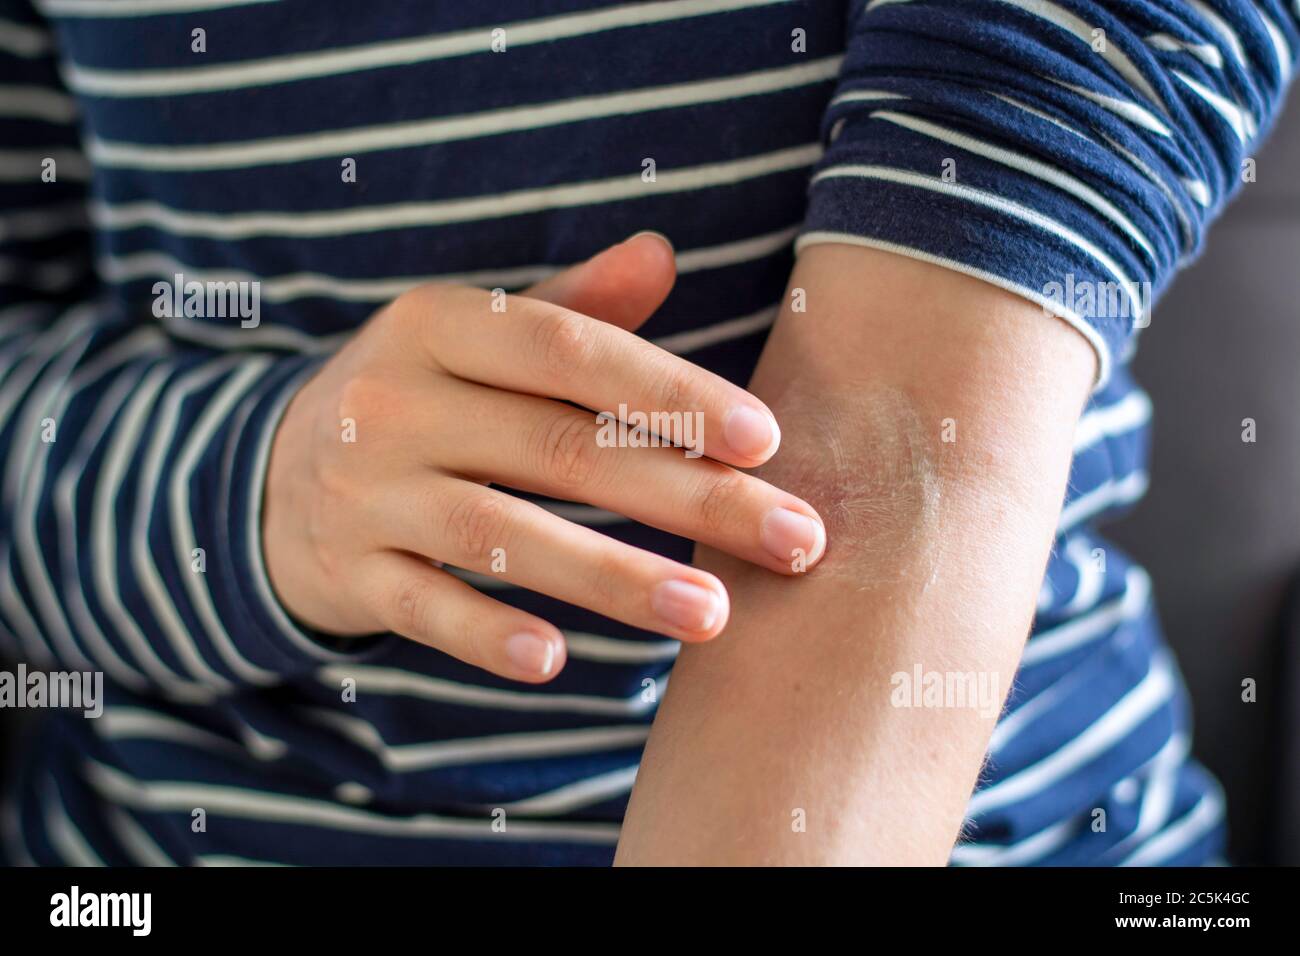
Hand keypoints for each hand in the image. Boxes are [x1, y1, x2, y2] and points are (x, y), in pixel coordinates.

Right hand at [263, 233, 826, 681]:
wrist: (269, 474)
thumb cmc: (417, 399)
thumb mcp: (473, 337)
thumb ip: (571, 307)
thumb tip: (664, 252)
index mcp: (438, 325)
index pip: (568, 351)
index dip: (669, 392)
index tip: (766, 440)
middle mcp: (396, 401)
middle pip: (561, 450)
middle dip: (689, 498)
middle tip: (794, 541)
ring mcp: (365, 491)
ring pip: (502, 535)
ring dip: (614, 578)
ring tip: (713, 614)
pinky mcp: (347, 573)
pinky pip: (423, 607)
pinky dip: (486, 634)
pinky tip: (558, 664)